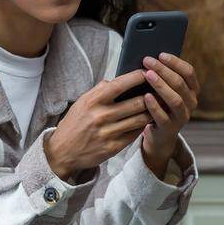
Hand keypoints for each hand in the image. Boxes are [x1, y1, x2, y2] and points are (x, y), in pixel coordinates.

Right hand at [42, 69, 154, 183]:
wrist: (62, 152)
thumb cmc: (74, 124)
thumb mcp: (81, 103)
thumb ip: (99, 91)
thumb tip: (115, 80)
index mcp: (93, 101)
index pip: (120, 85)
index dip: (136, 77)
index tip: (148, 72)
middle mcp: (101, 116)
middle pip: (136, 103)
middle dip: (151, 96)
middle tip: (161, 91)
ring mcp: (108, 133)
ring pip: (139, 119)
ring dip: (151, 112)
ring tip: (159, 106)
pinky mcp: (113, 147)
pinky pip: (134, 134)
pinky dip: (142, 126)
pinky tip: (146, 121)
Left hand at [139, 52, 198, 173]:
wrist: (159, 133)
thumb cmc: (159, 104)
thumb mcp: (163, 89)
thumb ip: (161, 76)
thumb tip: (148, 57)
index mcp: (192, 90)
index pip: (189, 72)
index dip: (175, 62)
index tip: (160, 54)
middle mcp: (191, 103)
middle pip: (180, 83)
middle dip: (163, 70)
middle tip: (148, 61)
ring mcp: (182, 117)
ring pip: (175, 99)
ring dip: (160, 85)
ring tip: (147, 75)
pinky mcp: (170, 129)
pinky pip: (163, 117)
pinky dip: (154, 106)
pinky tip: (145, 96)